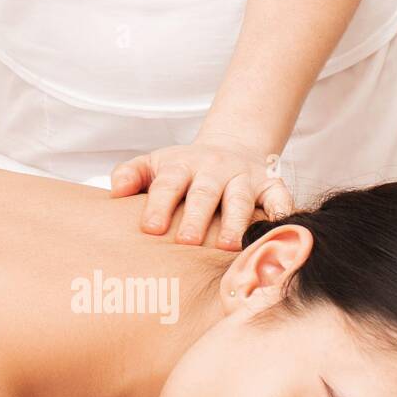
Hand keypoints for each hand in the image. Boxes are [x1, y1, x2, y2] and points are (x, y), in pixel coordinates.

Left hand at [110, 132, 293, 250]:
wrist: (230, 149)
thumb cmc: (184, 171)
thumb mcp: (155, 165)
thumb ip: (131, 175)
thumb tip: (115, 191)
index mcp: (182, 165)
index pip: (169, 183)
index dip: (160, 204)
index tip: (152, 229)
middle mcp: (215, 168)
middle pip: (205, 192)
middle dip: (197, 216)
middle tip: (188, 242)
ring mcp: (244, 177)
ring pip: (240, 198)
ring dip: (235, 222)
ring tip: (227, 247)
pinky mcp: (270, 185)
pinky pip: (279, 198)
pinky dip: (281, 213)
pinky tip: (279, 232)